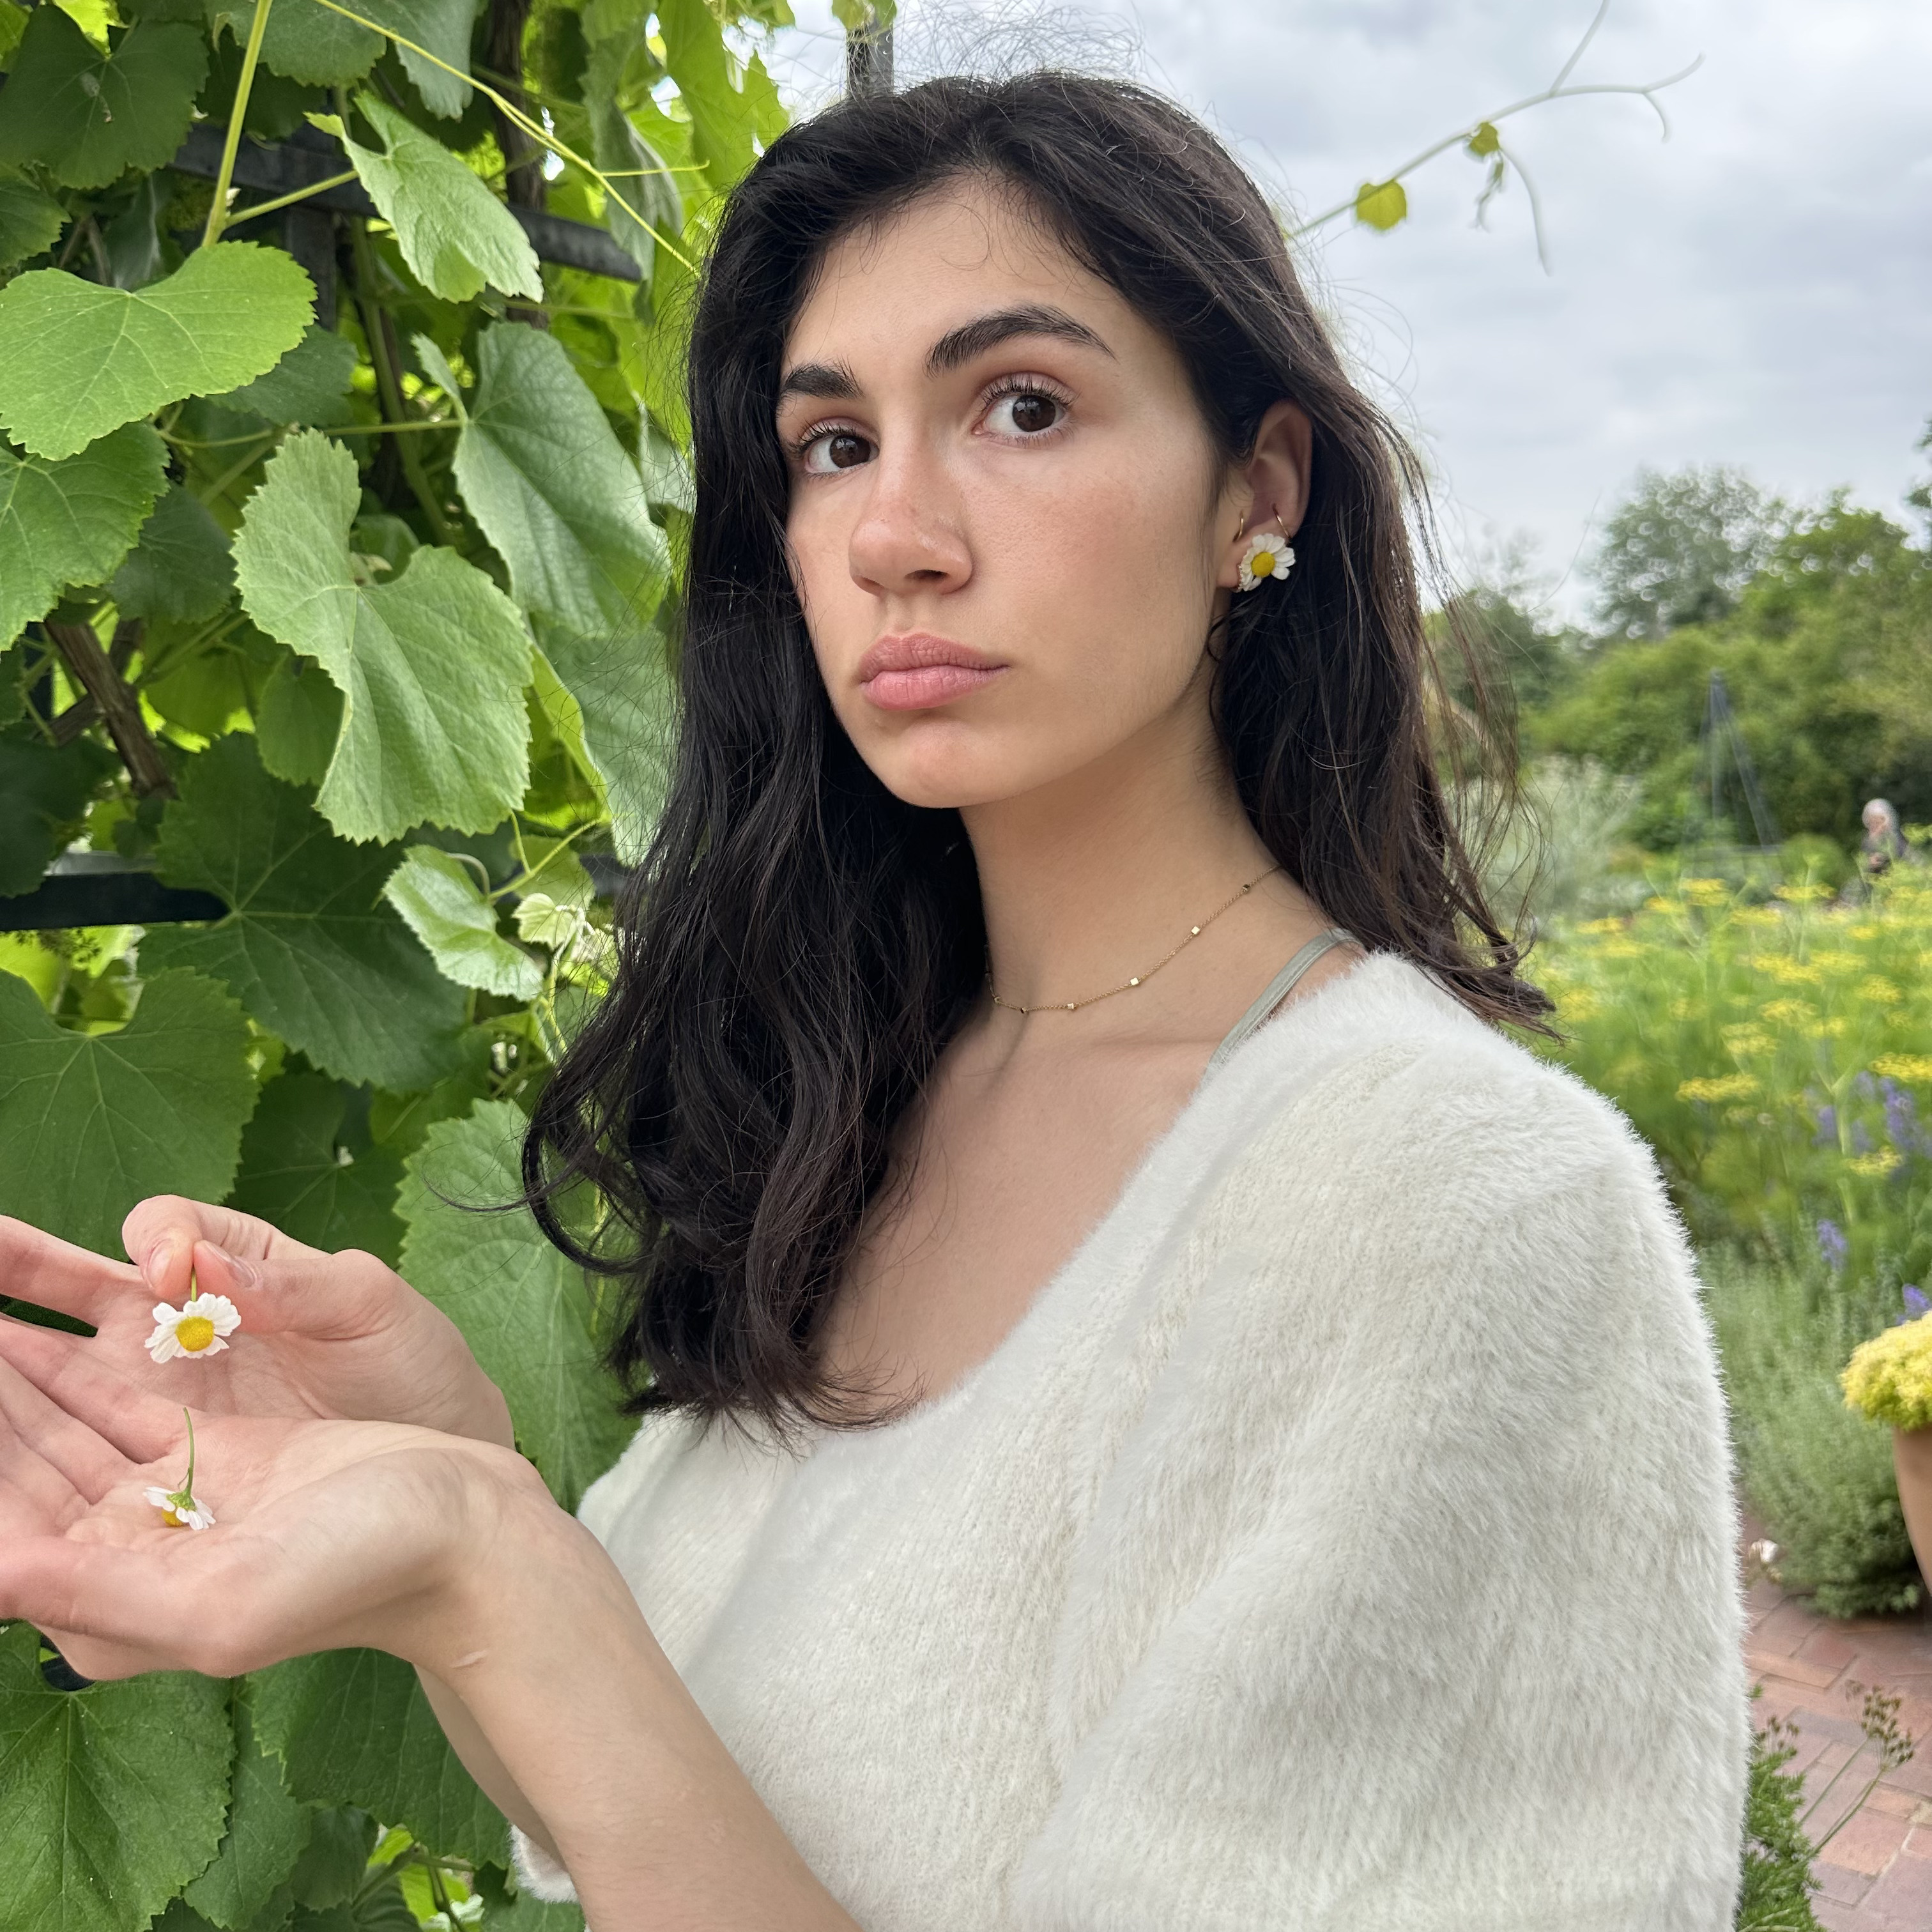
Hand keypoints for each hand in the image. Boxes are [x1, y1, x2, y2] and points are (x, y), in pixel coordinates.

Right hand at [0, 1201, 513, 1450]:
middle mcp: (177, 1321)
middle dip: (11, 1268)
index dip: (156, 1240)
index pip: (166, 1227)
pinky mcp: (152, 1455)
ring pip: (52, 1359)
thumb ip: (301, 1285)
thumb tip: (212, 1261)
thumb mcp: (373, 1312)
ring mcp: (154, 1388)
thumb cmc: (412, 1366)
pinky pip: (73, 1436)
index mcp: (236, 1263)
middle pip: (71, 1283)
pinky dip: (25, 1436)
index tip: (166, 1272)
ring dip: (3, 1353)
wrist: (434, 1453)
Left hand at [0, 1352, 545, 1684]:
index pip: (2, 1530)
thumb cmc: (359, 1571)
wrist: (463, 1528)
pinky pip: (112, 1404)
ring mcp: (166, 1498)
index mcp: (108, 1608)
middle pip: (16, 1472)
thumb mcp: (219, 1605)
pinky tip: (21, 1333)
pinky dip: (61, 1368)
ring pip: (54, 1429)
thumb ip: (93, 1595)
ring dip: (6, 1378)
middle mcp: (123, 1556)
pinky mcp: (211, 1450)